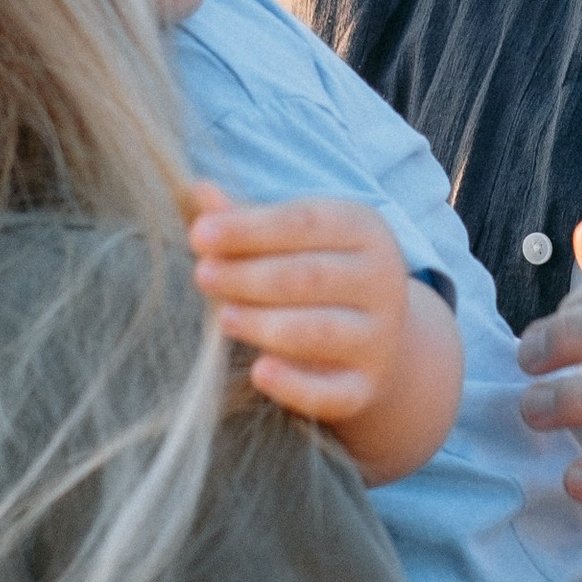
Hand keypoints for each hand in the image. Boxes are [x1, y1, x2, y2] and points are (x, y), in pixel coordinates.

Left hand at [187, 185, 462, 480]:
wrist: (374, 338)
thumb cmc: (316, 273)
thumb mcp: (290, 239)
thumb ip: (246, 219)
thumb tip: (199, 190)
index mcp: (363, 230)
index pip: (304, 223)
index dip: (249, 228)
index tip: (199, 234)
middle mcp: (381, 281)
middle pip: (311, 276)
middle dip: (250, 276)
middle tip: (202, 275)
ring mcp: (377, 338)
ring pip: (320, 332)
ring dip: (266, 324)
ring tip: (224, 318)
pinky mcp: (365, 387)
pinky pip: (331, 391)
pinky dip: (295, 385)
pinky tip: (260, 371)